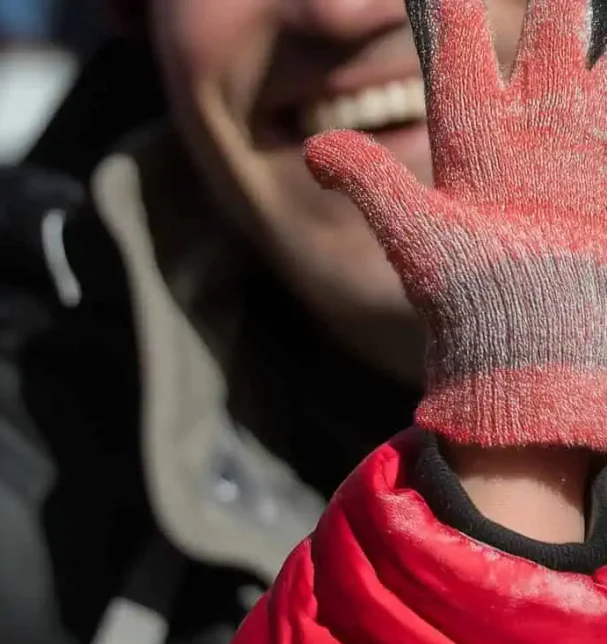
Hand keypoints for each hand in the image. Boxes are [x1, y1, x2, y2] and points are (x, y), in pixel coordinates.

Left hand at [308, 0, 606, 458]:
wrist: (534, 360)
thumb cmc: (473, 309)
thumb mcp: (420, 238)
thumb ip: (373, 186)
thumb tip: (314, 146)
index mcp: (473, 145)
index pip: (459, 63)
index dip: (453, 17)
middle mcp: (528, 139)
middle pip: (542, 46)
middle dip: (552, 7)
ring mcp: (576, 157)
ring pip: (592, 73)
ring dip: (592, 36)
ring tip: (586, 1)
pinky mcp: (605, 183)